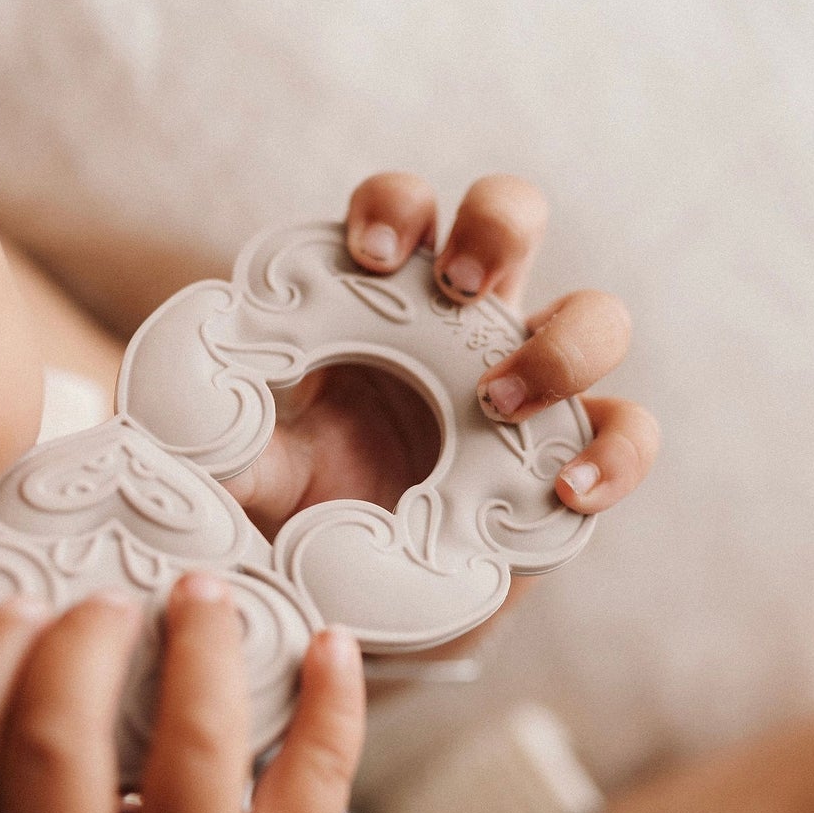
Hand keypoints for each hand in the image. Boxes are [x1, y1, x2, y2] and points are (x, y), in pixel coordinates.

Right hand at [0, 574, 364, 812]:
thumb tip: (28, 653)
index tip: (17, 607)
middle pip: (55, 743)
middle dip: (80, 644)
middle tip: (108, 602)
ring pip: (193, 746)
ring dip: (201, 646)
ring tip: (202, 594)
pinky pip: (311, 782)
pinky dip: (330, 703)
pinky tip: (329, 643)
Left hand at [222, 173, 658, 537]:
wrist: (357, 604)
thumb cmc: (311, 515)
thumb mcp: (263, 479)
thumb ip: (232, 446)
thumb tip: (186, 413)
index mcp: (389, 307)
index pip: (407, 213)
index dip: (395, 208)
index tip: (366, 259)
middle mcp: (469, 328)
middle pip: (515, 220)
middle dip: (497, 228)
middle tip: (457, 287)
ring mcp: (535, 390)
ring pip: (596, 317)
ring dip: (561, 343)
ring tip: (499, 400)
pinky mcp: (573, 459)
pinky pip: (627, 432)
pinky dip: (613, 452)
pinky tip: (566, 488)